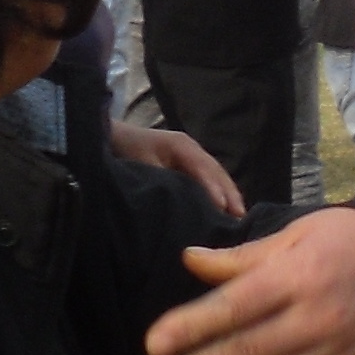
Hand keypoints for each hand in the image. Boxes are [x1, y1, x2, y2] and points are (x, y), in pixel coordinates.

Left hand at [110, 118, 242, 214]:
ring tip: (239, 216)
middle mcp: (193, 149)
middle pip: (217, 172)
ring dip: (228, 194)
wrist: (114, 137)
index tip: (224, 208)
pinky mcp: (188, 165)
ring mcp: (193, 155)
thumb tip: (182, 202)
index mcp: (182, 146)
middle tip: (241, 217)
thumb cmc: (127, 149)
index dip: (214, 188)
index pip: (204, 169)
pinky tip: (224, 209)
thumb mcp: (142, 165)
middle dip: (230, 194)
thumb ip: (162, 181)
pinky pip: (209, 179)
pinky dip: (219, 193)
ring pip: (216, 175)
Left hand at [141, 208, 354, 354]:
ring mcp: (337, 352)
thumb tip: (188, 261)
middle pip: (247, 351)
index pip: (236, 306)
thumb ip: (244, 258)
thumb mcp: (299, 235)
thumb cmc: (350, 242)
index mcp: (297, 277)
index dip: (193, 326)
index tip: (154, 344)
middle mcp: (315, 318)